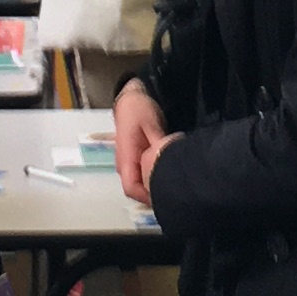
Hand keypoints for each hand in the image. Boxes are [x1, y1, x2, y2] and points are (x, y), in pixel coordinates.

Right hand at [110, 83, 167, 202]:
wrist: (132, 98)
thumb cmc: (140, 110)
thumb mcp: (152, 126)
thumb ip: (158, 146)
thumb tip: (168, 164)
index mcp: (126, 157)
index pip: (131, 188)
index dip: (147, 197)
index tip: (166, 197)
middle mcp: (123, 164)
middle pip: (134, 189)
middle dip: (152, 194)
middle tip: (174, 193)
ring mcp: (126, 162)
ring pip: (137, 182)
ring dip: (151, 186)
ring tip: (172, 185)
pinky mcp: (132, 159)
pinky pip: (139, 175)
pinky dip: (151, 178)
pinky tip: (166, 174)